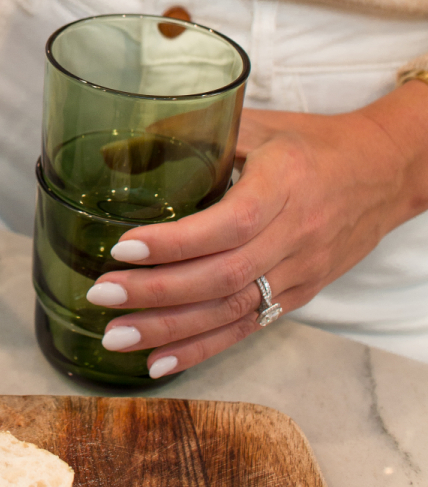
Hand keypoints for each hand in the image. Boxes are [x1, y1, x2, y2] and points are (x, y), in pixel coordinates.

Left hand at [87, 84, 427, 377]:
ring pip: (232, 310)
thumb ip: (193, 132)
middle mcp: (293, 235)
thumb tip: (114, 152)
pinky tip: (159, 362)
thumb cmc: (311, 144)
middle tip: (102, 296)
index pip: (228, 224)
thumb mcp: (258, 124)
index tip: (122, 247)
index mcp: (283, 185)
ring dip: (170, 330)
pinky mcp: (300, 295)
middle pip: (223, 276)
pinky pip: (247, 328)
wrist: (383, 174)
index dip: (174, 242)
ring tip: (116, 336)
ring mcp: (299, 272)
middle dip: (156, 292)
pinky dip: (202, 349)